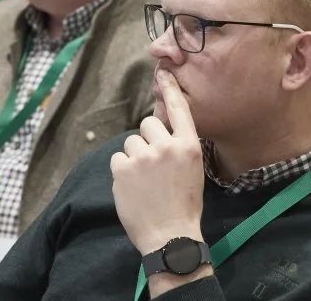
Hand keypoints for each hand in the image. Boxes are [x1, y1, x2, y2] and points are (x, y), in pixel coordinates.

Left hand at [111, 72, 204, 256]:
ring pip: (130, 143)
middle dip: (147, 139)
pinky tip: (133, 188)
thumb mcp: (193, 170)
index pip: (179, 110)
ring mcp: (143, 157)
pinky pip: (117, 159)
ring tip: (144, 181)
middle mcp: (166, 146)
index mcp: (189, 146)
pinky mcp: (123, 169)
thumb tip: (160, 131)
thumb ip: (178, 147)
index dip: (170, 90)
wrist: (170, 236)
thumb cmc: (184, 206)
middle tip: (153, 163)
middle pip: (148, 124)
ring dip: (134, 158)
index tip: (163, 74)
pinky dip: (122, 172)